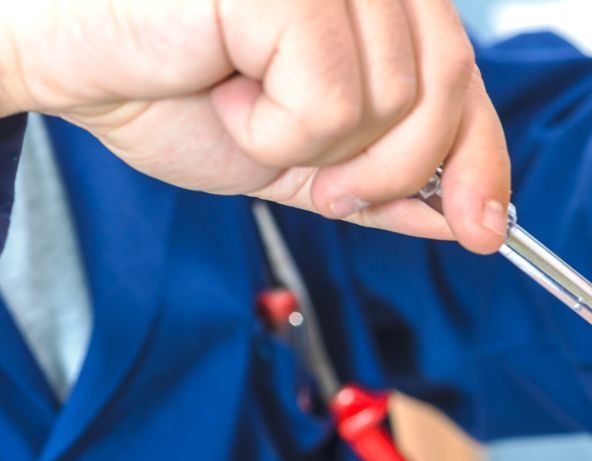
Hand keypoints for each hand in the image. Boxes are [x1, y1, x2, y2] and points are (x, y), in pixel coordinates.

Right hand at [0, 0, 510, 253]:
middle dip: (395, 169)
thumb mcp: (300, 155)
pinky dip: (275, 129)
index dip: (485, 159)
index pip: (466, 77)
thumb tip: (468, 218)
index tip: (485, 227)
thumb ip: (387, 182)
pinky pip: (330, 98)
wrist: (61, 58)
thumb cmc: (165, 84)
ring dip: (315, 146)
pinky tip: (223, 86)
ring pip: (394, 101)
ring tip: (245, 104)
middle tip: (326, 184)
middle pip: (447, 90)